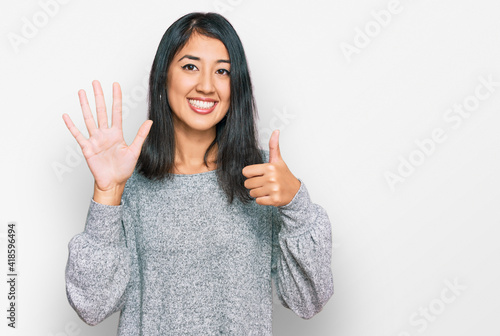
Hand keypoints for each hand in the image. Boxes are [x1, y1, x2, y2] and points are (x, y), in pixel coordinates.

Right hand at [62, 80, 152, 197]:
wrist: (113, 183)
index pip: (116, 111)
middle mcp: (105, 134)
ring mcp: (95, 140)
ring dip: (85, 106)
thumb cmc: (123, 169)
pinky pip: (78, 135)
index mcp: (117, 133)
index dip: (116, 98)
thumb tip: (150, 122)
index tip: (115, 85)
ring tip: (82, 92)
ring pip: (89, 119)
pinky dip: (71, 126)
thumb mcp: (135, 151)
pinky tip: (66, 116)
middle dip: (99, 96)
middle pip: (101, 111)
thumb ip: (141, 135)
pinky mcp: (87, 148)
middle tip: (95, 82)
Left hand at [242, 130, 300, 205]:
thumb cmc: (284, 175)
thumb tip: (276, 131)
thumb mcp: (278, 160)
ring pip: (252, 193)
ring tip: (267, 189)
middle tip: (264, 183)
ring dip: (258, 192)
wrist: (295, 192)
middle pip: (247, 184)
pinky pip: (258, 201)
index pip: (246, 172)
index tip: (260, 175)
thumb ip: (274, 146)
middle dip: (254, 184)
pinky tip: (270, 195)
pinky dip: (262, 200)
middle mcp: (271, 178)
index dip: (251, 174)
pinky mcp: (274, 200)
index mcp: (269, 167)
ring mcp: (273, 189)